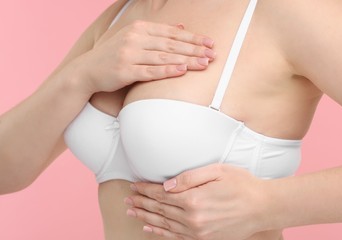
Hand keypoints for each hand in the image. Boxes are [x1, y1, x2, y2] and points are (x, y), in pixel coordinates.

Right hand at [70, 20, 215, 93]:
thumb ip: (157, 33)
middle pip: (171, 44)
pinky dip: (167, 71)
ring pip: (164, 57)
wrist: (88, 70)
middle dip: (195, 49)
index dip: (193, 38)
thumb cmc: (114, 55)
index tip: (210, 42)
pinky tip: (182, 71)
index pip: (172, 33)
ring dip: (187, 60)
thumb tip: (181, 27)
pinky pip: (151, 71)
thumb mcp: (134, 37)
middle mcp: (135, 38)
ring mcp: (130, 54)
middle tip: (213, 54)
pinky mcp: (125, 71)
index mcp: (139, 28)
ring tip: (204, 63)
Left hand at [125, 164, 271, 239]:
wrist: (263, 207)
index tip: (134, 185)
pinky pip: (175, 236)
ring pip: (164, 223)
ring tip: (131, 211)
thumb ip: (189, 177)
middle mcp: (192, 218)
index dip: (146, 189)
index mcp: (193, 198)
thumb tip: (167, 185)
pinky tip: (149, 227)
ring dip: (146, 216)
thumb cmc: (242, 185)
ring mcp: (197, 231)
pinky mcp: (203, 239)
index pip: (162, 194)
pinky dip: (160, 231)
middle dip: (141, 202)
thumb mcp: (217, 171)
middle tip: (127, 198)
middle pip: (159, 209)